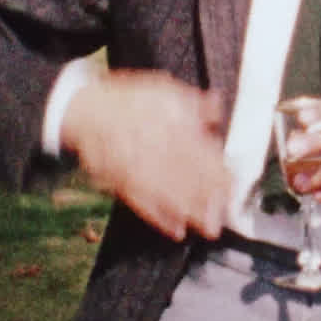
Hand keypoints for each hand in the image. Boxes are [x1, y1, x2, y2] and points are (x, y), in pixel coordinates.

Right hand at [60, 72, 231, 241]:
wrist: (86, 110)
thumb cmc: (130, 102)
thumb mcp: (165, 91)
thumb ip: (193, 103)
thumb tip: (216, 106)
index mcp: (170, 125)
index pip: (200, 151)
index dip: (218, 170)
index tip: (233, 185)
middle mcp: (155, 148)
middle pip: (187, 176)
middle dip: (208, 198)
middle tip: (226, 216)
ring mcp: (136, 168)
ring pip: (167, 194)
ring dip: (190, 213)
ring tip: (209, 228)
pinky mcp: (120, 183)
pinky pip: (142, 204)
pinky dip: (160, 219)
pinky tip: (176, 230)